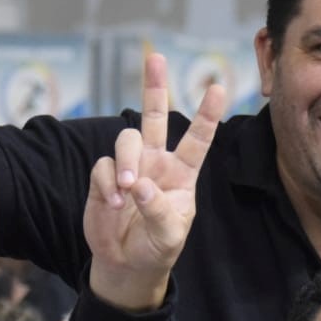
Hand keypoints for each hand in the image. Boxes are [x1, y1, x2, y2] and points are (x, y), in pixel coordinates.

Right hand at [83, 52, 225, 310]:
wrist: (126, 264)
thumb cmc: (157, 247)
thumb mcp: (168, 235)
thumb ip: (158, 211)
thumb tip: (140, 185)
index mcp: (182, 174)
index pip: (198, 140)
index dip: (207, 114)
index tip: (217, 88)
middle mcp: (157, 162)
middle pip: (154, 116)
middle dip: (154, 86)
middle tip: (156, 57)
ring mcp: (130, 167)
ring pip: (126, 139)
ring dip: (127, 160)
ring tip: (128, 189)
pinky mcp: (105, 177)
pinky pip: (103, 166)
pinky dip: (107, 183)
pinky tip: (114, 203)